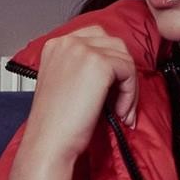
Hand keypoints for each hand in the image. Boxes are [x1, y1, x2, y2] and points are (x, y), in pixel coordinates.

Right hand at [24, 24, 138, 165]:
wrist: (49, 142)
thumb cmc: (56, 123)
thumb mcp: (65, 83)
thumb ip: (83, 68)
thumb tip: (113, 69)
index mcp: (56, 45)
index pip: (96, 37)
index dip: (111, 63)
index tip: (112, 88)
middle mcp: (67, 42)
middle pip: (114, 44)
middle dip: (123, 73)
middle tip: (120, 102)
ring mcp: (83, 50)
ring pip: (125, 58)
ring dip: (129, 86)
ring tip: (120, 110)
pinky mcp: (100, 63)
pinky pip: (130, 71)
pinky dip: (130, 94)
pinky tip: (119, 112)